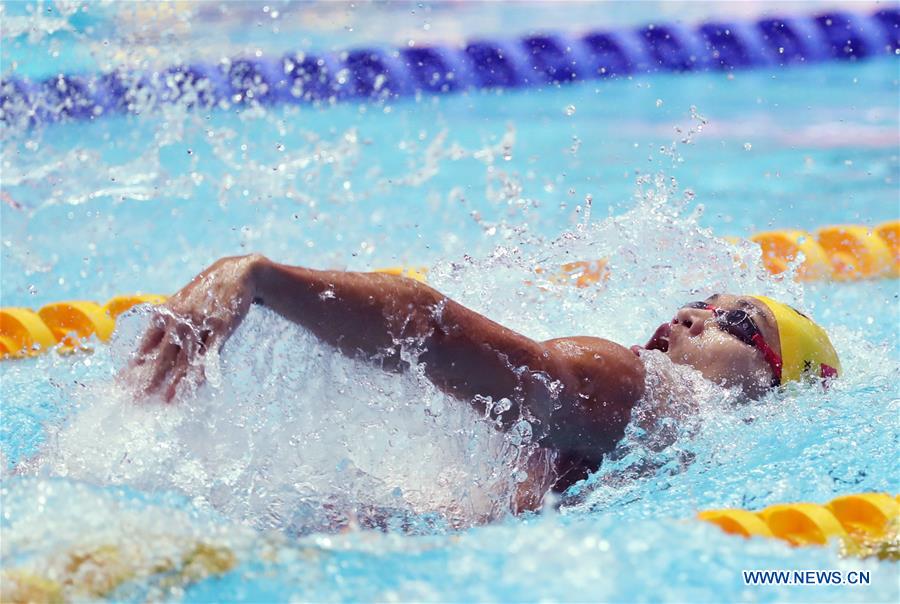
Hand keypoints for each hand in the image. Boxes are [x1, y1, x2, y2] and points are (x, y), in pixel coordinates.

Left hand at [124, 254, 265, 400]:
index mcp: (164, 315)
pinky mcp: (222, 327)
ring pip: (186, 359)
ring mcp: (201, 324)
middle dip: (149, 380)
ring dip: (176, 382)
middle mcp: (179, 320)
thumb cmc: (204, 294)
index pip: (144, 347)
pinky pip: (210, 353)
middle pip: (162, 356)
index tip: (121, 388)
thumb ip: (162, 326)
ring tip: (166, 401)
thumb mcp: (179, 304)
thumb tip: (143, 354)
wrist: (236, 274)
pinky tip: (196, 384)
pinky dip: (203, 370)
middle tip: (136, 400)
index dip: (132, 369)